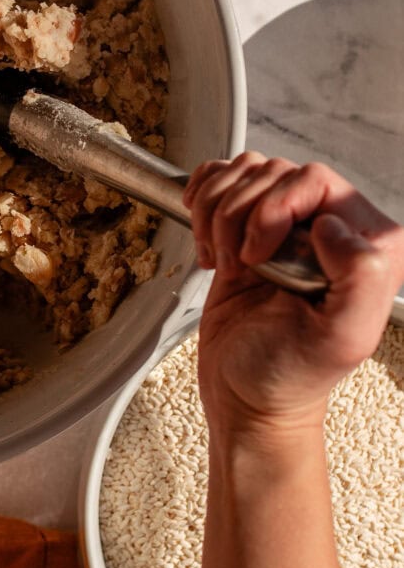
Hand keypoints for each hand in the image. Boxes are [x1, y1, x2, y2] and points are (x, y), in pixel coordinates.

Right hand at [183, 152, 403, 434]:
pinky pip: (220, 179)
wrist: (244, 395)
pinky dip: (202, 203)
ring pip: (243, 172)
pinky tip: (208, 243)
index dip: (277, 208)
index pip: (315, 180)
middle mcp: (329, 227)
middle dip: (240, 216)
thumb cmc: (288, 375)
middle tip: (241, 265)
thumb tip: (331, 226)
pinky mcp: (245, 224)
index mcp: (365, 245)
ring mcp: (285, 223)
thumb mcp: (339, 338)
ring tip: (224, 260)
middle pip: (272, 172)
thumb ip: (359, 278)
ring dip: (217, 214)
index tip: (261, 256)